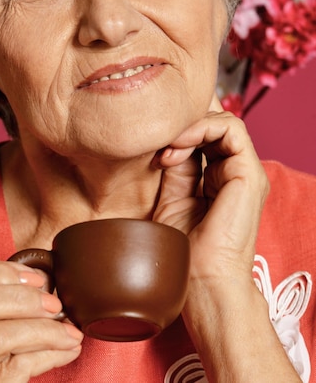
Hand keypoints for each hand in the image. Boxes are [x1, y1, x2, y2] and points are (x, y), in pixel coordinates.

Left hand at [153, 95, 268, 280]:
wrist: (201, 282)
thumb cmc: (183, 251)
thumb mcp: (173, 197)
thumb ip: (178, 166)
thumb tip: (170, 138)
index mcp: (219, 179)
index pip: (203, 137)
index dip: (178, 135)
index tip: (154, 152)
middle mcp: (235, 172)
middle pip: (213, 126)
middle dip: (183, 128)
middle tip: (159, 146)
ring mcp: (245, 172)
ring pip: (223, 122)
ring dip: (190, 127)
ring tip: (168, 148)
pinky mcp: (250, 174)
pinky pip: (231, 129)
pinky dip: (201, 129)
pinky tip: (178, 147)